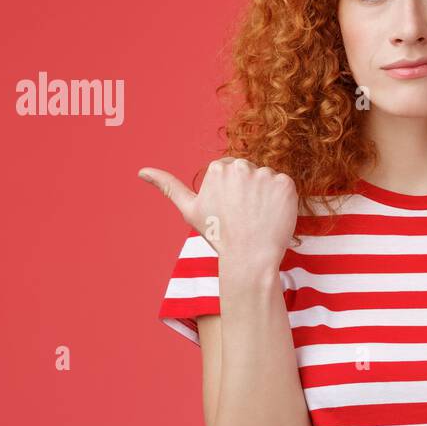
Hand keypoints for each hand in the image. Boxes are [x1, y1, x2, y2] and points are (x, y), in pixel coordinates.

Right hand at [138, 157, 298, 269]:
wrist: (249, 258)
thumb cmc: (218, 235)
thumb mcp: (190, 210)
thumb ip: (168, 186)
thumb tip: (141, 171)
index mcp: (218, 168)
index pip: (232, 170)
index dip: (233, 192)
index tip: (232, 210)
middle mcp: (241, 166)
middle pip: (250, 172)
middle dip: (249, 190)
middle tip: (245, 216)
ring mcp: (265, 175)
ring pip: (268, 180)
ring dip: (266, 195)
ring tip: (259, 218)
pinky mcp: (286, 184)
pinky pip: (286, 186)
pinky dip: (283, 200)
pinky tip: (273, 215)